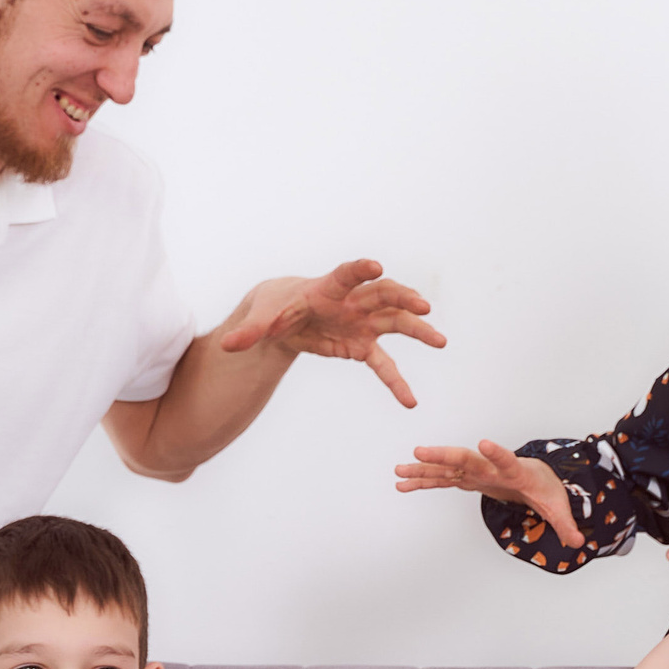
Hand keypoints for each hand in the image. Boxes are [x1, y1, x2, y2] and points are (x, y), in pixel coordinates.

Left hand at [218, 258, 445, 408]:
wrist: (284, 317)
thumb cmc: (275, 307)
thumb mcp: (261, 317)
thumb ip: (250, 331)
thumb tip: (228, 346)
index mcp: (328, 288)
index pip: (347, 274)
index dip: (361, 270)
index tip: (376, 267)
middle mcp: (352, 302)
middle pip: (383, 295)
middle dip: (403, 299)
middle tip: (423, 308)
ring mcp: (362, 323)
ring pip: (395, 323)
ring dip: (418, 331)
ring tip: (441, 342)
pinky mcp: (361, 346)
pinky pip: (383, 365)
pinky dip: (396, 382)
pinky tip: (409, 402)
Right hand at [394, 440, 584, 547]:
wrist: (536, 475)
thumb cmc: (546, 488)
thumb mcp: (558, 507)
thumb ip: (566, 524)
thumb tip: (579, 542)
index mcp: (515, 472)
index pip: (506, 460)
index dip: (496, 453)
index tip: (483, 443)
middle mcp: (491, 467)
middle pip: (465, 458)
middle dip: (443, 455)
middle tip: (420, 451)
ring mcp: (476, 471)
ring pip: (447, 467)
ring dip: (423, 469)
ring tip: (398, 470)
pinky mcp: (467, 479)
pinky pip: (442, 479)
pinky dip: (423, 481)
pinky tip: (402, 484)